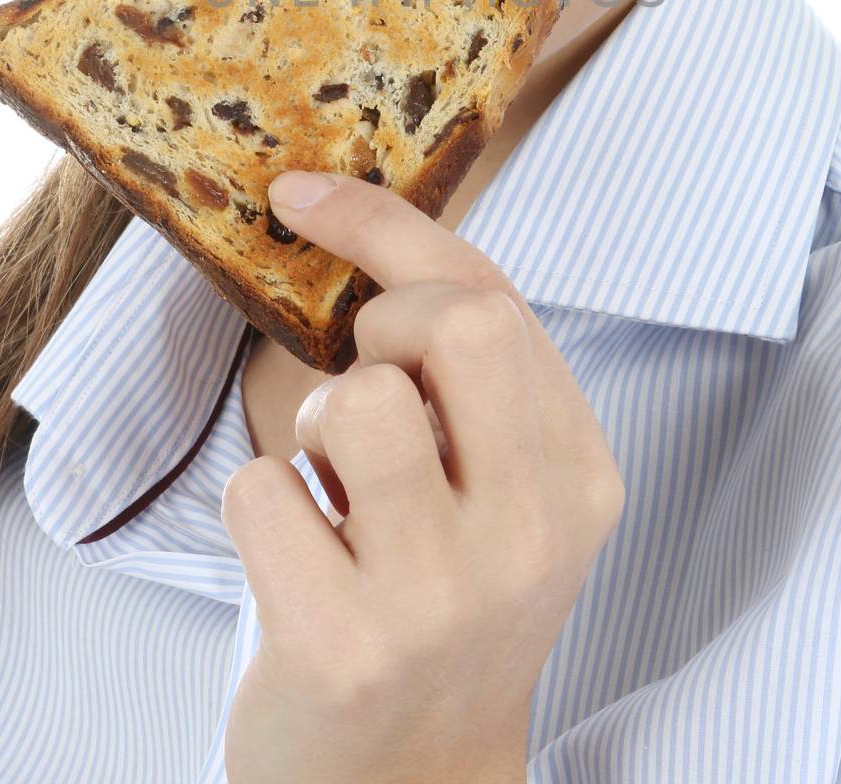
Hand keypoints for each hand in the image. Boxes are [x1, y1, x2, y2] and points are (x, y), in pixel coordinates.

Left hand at [220, 170, 625, 783]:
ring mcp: (445, 595)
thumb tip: (340, 214)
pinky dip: (260, 506)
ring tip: (333, 486)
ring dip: (314, 424)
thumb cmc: (436, 604)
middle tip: (362, 383)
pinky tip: (299, 562)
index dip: (387, 226)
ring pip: (354, 401)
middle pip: (455, 323)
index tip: (302, 195)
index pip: (495, 296)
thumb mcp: (493, 489)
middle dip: (378, 323)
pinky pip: (262, 490)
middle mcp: (535, 533)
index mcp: (581, 475)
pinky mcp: (346, 646)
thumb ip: (464, 375)